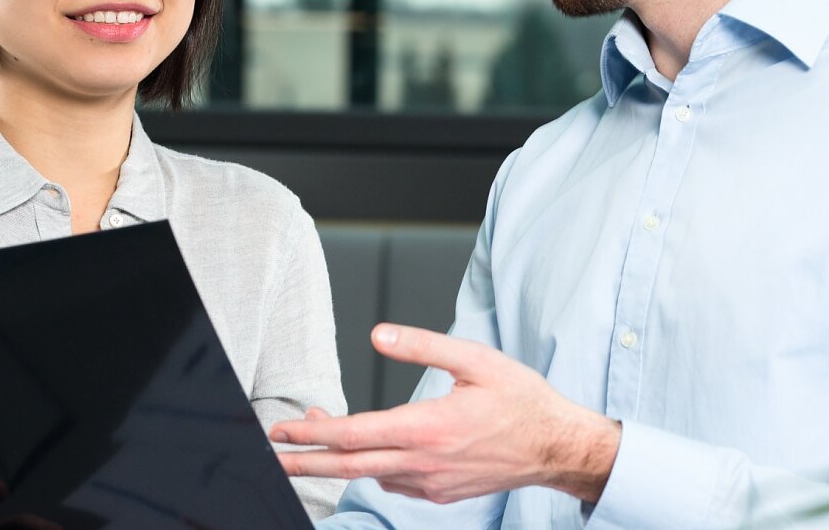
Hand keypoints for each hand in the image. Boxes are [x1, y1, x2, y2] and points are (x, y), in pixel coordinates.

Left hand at [270, 324, 621, 503]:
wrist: (557, 447)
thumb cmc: (521, 399)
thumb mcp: (476, 359)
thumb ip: (424, 345)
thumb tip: (378, 335)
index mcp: (428, 428)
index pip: (355, 435)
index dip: (312, 435)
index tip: (282, 430)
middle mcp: (424, 462)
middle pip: (349, 467)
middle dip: (304, 462)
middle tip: (272, 456)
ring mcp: (431, 483)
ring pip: (371, 474)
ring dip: (338, 460)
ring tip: (315, 437)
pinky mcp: (439, 493)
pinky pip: (394, 481)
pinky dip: (371, 466)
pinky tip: (368, 449)